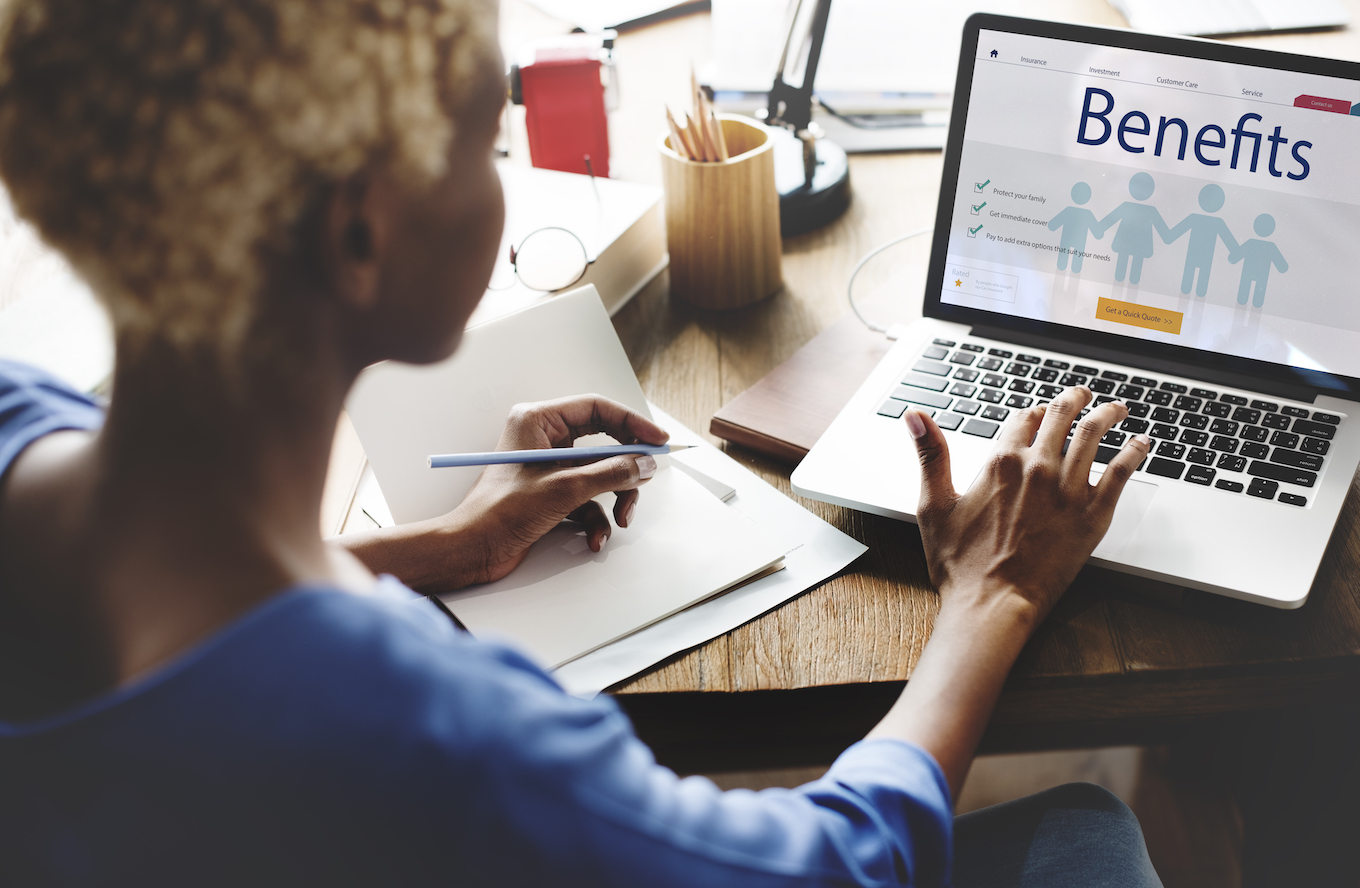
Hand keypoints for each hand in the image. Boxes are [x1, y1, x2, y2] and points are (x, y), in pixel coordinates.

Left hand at [444, 394, 667, 585]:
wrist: (471, 550)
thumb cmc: (500, 512)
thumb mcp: (565, 489)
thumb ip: (611, 473)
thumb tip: (645, 464)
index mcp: (538, 421)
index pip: (597, 408)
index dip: (632, 423)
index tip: (658, 440)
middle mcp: (543, 439)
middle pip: (603, 443)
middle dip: (624, 468)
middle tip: (646, 479)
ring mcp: (548, 468)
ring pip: (599, 474)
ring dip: (614, 499)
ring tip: (620, 519)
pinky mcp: (550, 494)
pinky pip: (587, 499)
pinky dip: (596, 519)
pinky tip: (594, 539)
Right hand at [906, 386, 1151, 628]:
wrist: (992, 604)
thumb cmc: (960, 564)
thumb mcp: (933, 505)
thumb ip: (930, 455)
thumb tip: (915, 416)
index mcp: (1000, 462)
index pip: (1023, 418)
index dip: (1032, 412)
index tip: (1038, 413)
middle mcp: (1037, 468)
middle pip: (1061, 416)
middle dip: (1075, 399)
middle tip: (1084, 395)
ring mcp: (1068, 490)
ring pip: (1094, 434)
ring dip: (1108, 414)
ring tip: (1117, 408)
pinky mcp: (1092, 515)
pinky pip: (1121, 472)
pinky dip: (1134, 452)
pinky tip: (1141, 443)